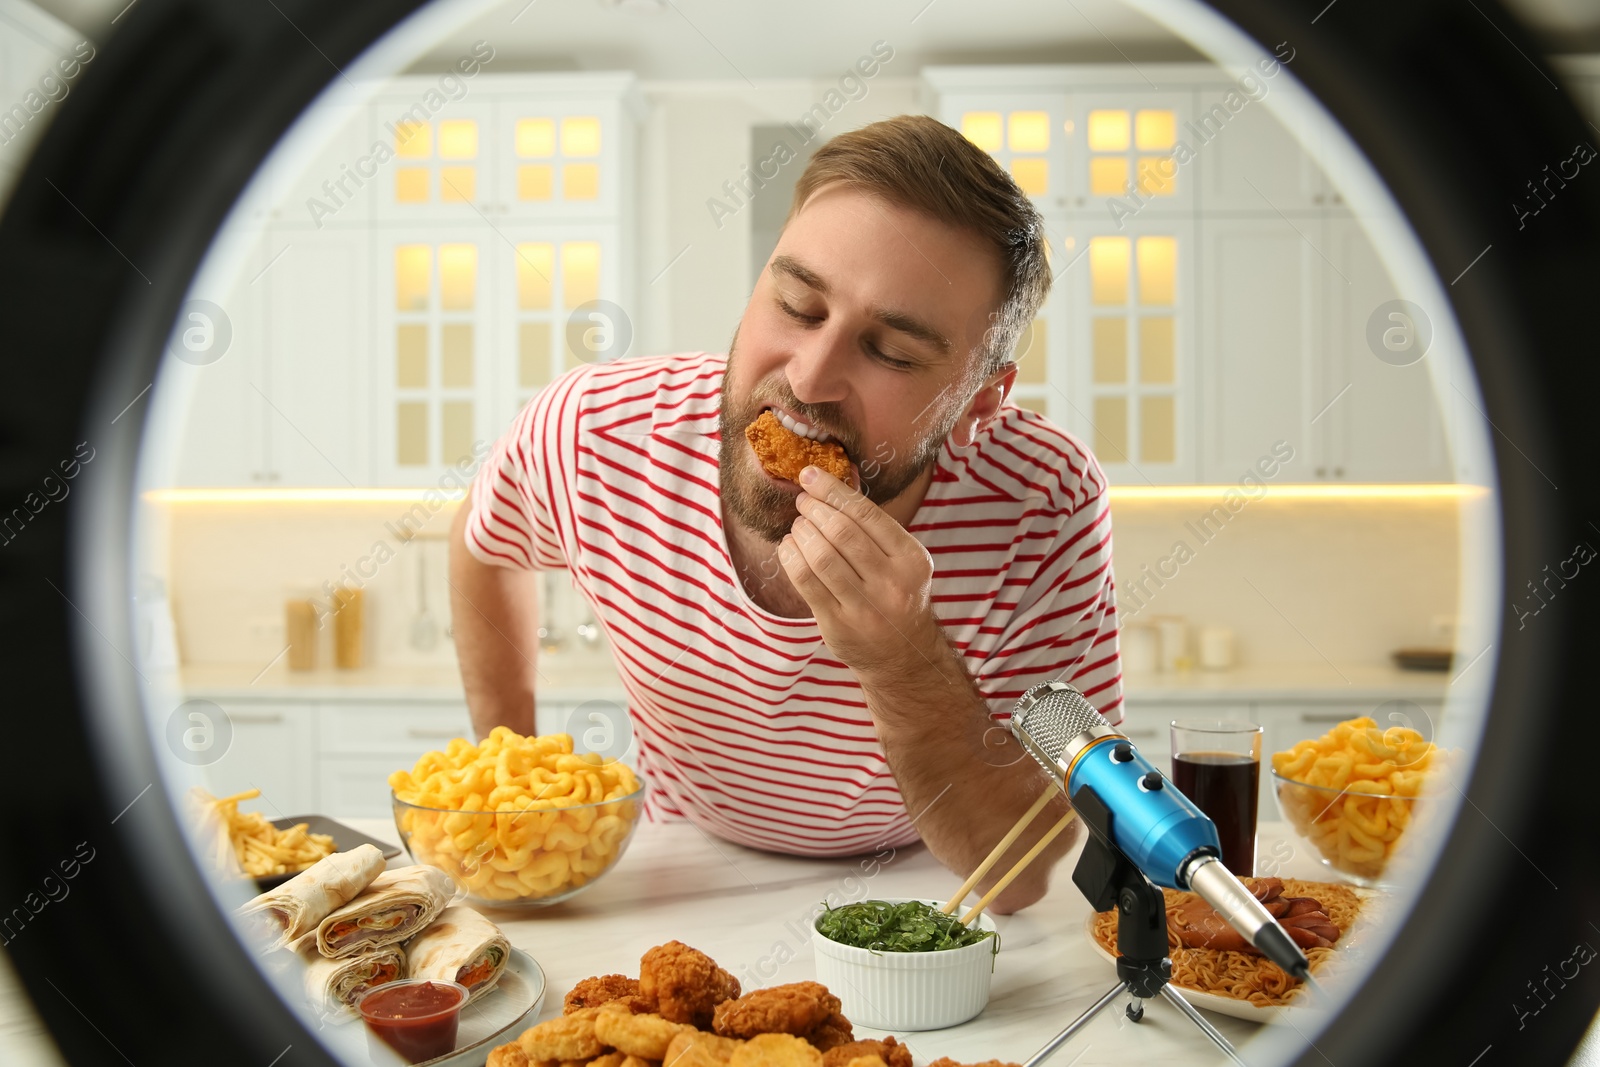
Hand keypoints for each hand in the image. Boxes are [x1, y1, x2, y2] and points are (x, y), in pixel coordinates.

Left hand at [776, 464, 943, 679]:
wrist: (903, 655)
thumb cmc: (896, 595)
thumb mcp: (901, 561)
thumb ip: (873, 528)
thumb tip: (830, 483)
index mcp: (911, 559)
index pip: (866, 513)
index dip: (832, 490)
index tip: (810, 475)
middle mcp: (892, 584)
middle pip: (841, 532)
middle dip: (814, 509)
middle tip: (802, 501)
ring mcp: (865, 608)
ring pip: (821, 556)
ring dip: (801, 532)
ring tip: (797, 525)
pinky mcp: (839, 625)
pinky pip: (806, 582)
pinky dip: (791, 557)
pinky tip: (788, 547)